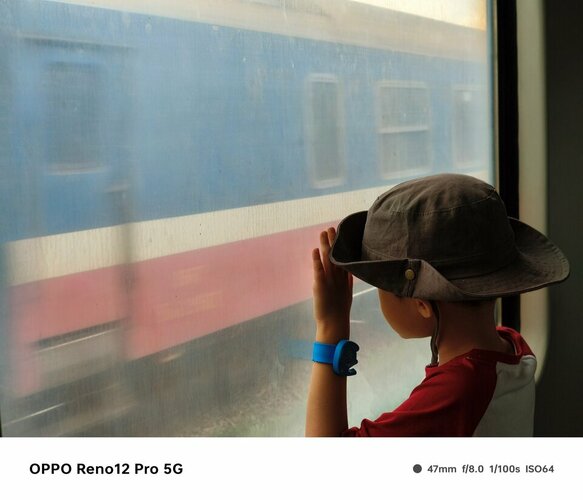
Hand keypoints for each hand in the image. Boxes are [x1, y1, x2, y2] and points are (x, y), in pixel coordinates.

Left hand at [312, 227, 352, 341]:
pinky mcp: (320, 286)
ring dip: (325, 246)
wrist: (334, 323)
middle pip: (336, 255)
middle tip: (332, 227)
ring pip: (328, 259)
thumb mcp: (346, 292)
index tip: (341, 233)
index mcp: (344, 278)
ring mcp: (330, 280)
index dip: (342, 245)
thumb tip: (349, 268)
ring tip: (323, 232)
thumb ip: (347, 280)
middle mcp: (338, 277)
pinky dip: (316, 260)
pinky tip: (314, 251)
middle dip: (334, 241)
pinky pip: (318, 270)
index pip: (343, 257)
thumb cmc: (339, 310)